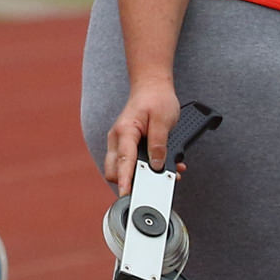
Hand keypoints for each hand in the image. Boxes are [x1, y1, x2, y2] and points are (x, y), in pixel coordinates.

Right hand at [100, 78, 184, 196]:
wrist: (151, 87)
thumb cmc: (156, 99)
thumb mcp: (163, 120)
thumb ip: (159, 143)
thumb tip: (157, 165)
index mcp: (125, 131)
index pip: (123, 160)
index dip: (125, 179)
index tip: (126, 193)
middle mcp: (117, 139)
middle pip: (114, 170)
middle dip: (129, 181)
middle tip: (152, 186)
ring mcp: (119, 143)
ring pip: (120, 169)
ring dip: (138, 175)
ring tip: (165, 174)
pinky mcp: (125, 145)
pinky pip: (128, 163)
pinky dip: (141, 169)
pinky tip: (162, 166)